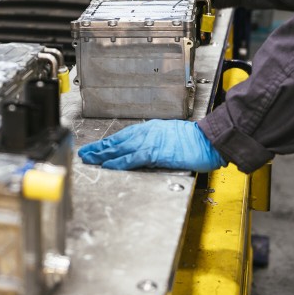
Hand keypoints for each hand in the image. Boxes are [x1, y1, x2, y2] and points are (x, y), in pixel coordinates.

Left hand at [78, 120, 225, 170]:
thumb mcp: (170, 136)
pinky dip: (120, 162)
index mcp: (150, 129)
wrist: (209, 139)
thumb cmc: (194, 139)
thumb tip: (144, 151)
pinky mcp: (156, 152)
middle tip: (85, 153)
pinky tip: (109, 166)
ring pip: (121, 148)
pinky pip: (133, 158)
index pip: (123, 136)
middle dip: (99, 148)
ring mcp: (151, 142)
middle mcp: (147, 133)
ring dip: (104, 155)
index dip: (107, 142)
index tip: (95, 147)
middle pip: (117, 141)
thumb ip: (155, 142)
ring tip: (90, 159)